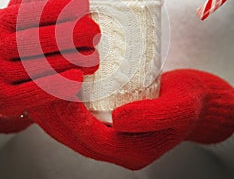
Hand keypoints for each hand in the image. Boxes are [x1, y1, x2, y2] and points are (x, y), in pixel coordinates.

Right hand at [0, 0, 99, 132]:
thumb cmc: (14, 49)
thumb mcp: (15, 23)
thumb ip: (29, 2)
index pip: (33, 11)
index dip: (62, 7)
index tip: (85, 5)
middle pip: (41, 39)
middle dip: (75, 34)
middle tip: (95, 34)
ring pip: (43, 66)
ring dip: (75, 60)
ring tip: (94, 58)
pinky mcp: (0, 101)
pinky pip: (37, 91)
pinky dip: (61, 83)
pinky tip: (78, 77)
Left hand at [30, 69, 233, 169]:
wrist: (193, 100)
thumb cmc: (187, 103)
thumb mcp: (179, 109)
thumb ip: (153, 117)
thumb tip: (119, 119)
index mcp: (131, 152)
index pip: (90, 139)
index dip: (71, 117)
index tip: (59, 89)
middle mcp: (115, 147)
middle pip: (73, 136)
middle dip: (54, 112)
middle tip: (41, 82)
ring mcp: (108, 136)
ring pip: (70, 129)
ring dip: (53, 108)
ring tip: (41, 82)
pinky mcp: (105, 121)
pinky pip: (76, 118)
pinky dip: (63, 104)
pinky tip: (55, 84)